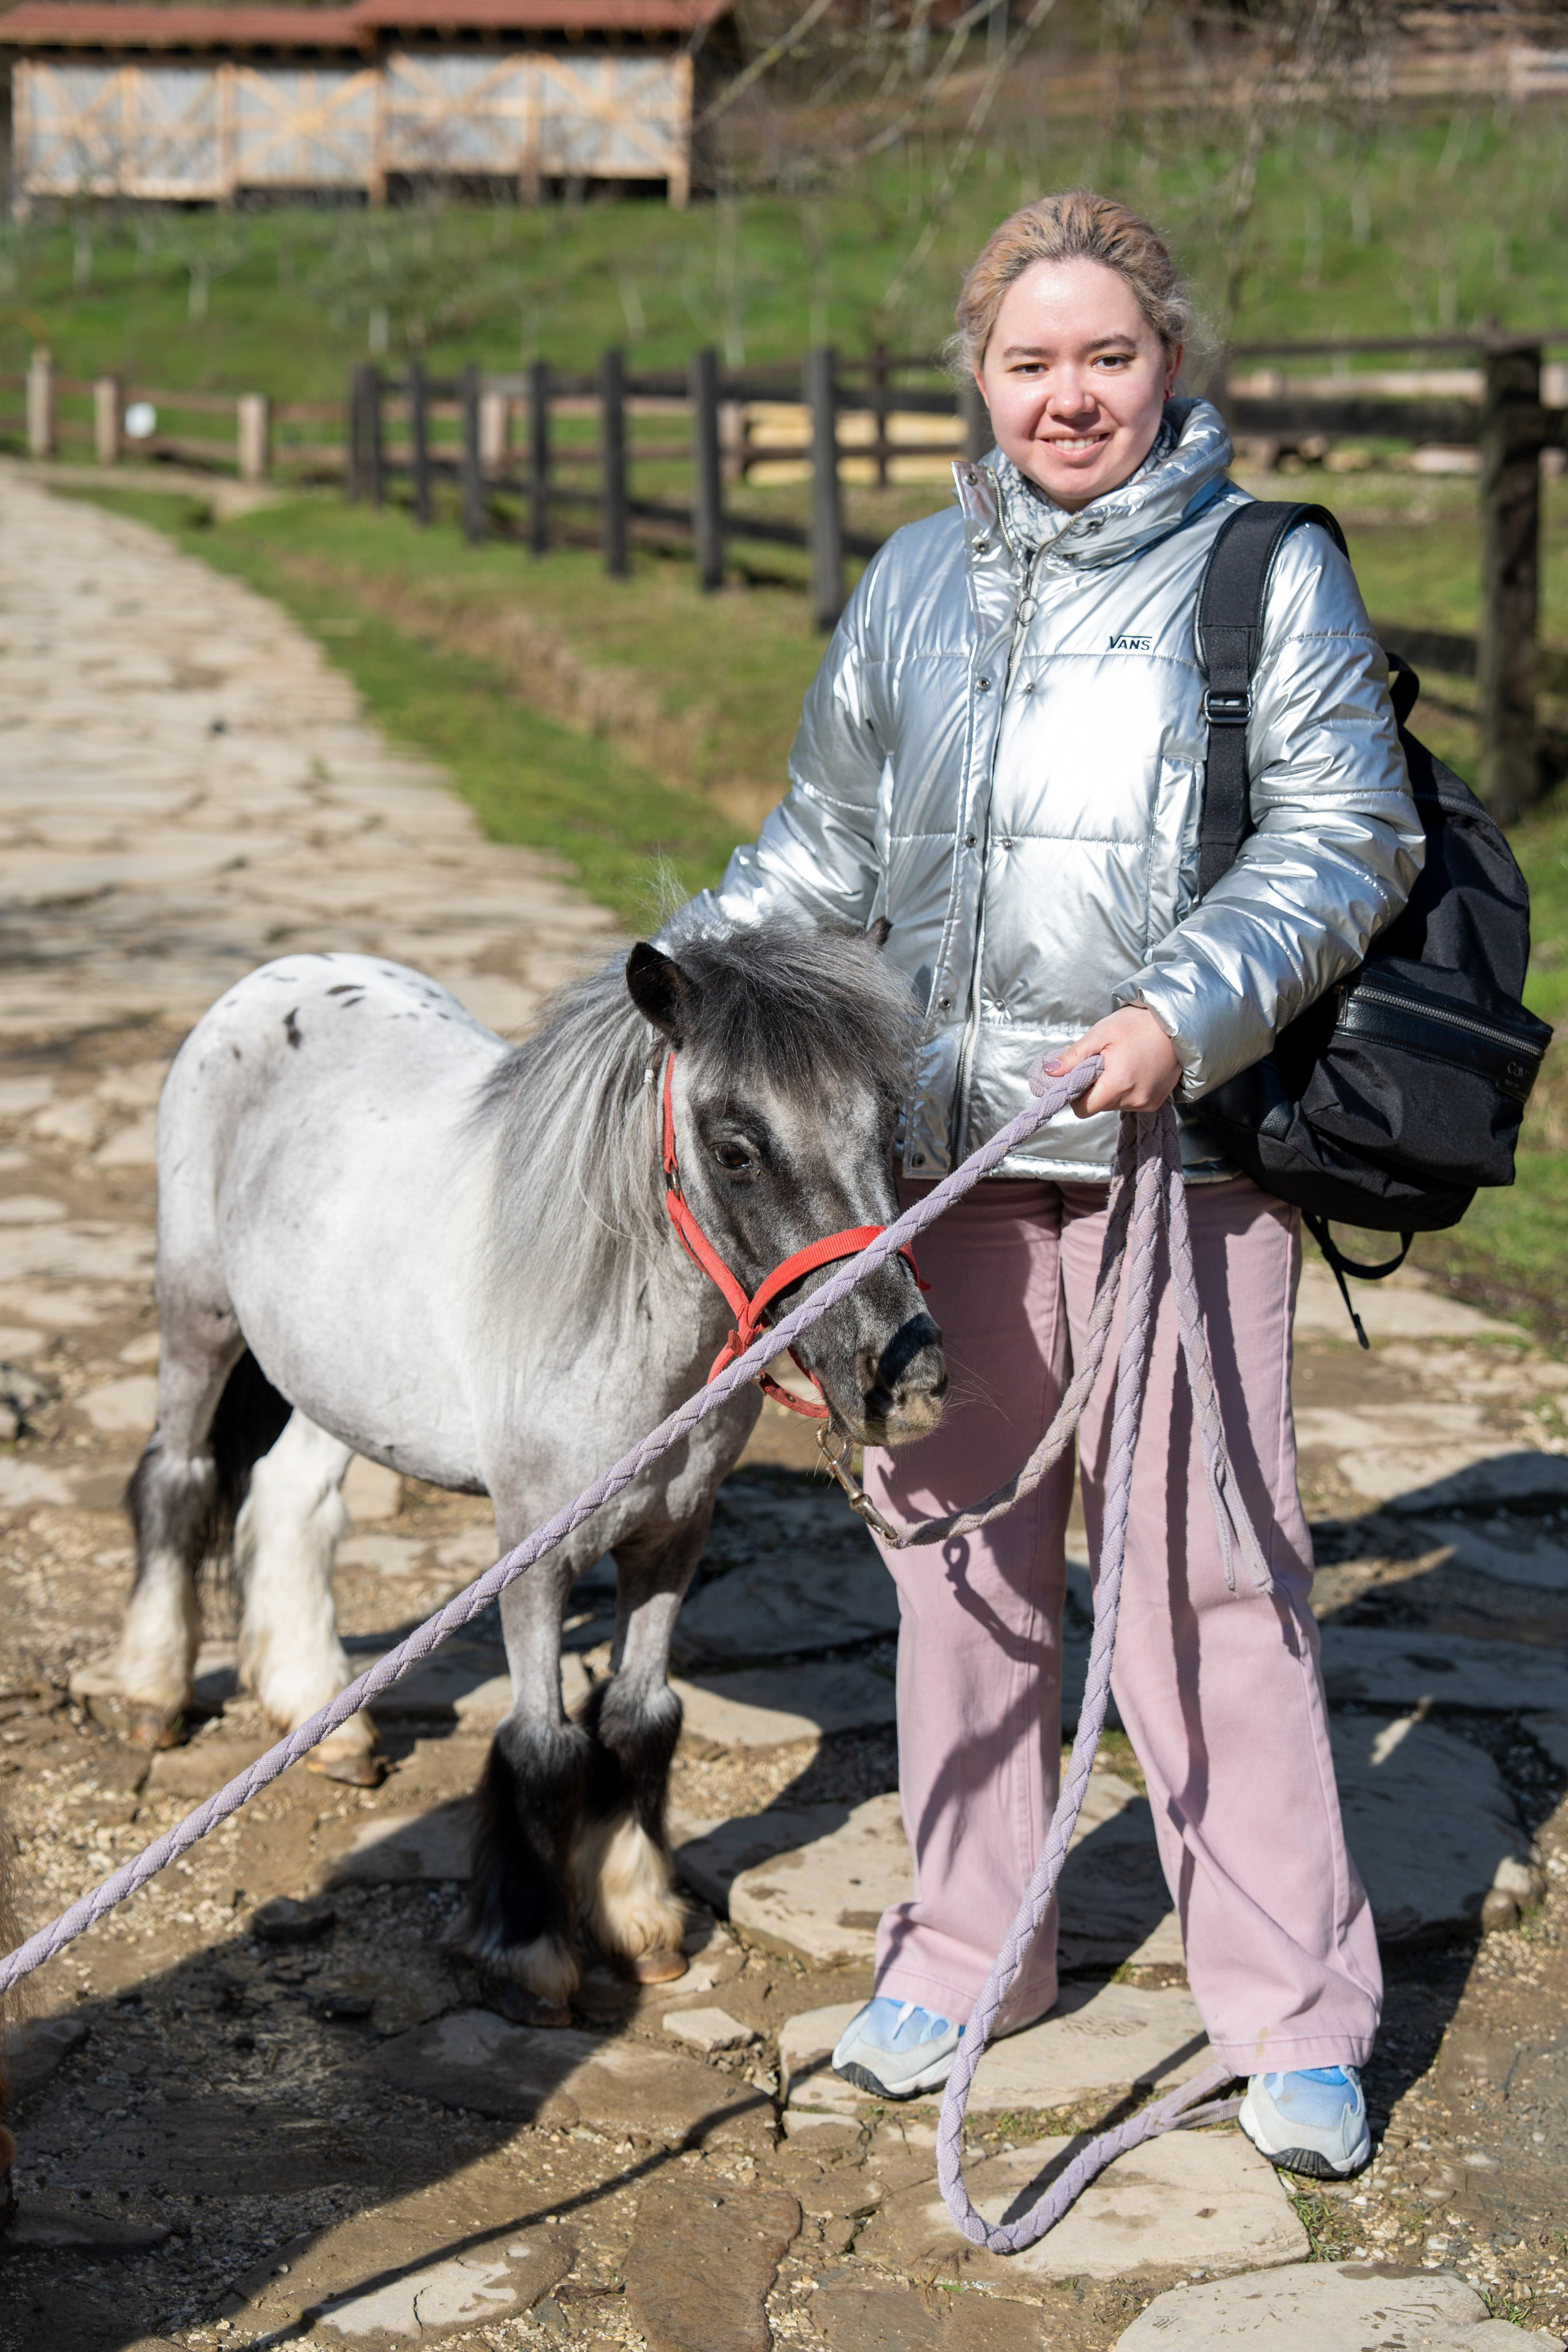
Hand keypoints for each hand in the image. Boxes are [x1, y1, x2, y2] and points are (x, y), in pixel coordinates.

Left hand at [1044, 1006, 1183, 1119]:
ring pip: (1113, 1104)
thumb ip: (1074, 1056)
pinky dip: (1125, 1089)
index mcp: (1119, 1083)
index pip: (1083, 1108)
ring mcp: (1148, 1103)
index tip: (1078, 1075)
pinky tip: (1133, 1069)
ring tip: (1120, 1062)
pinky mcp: (1156, 1103)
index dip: (1075, 1094)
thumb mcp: (1101, 1033)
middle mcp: (1135, 1099)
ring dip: (1110, 1087)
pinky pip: (1129, 1102)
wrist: (1178, 1023)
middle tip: (1101, 1061)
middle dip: (1093, 1086)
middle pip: (1098, 1106)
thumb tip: (1049, 1071)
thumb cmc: (1140, 1024)